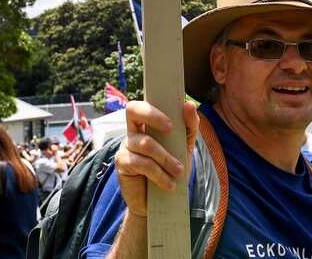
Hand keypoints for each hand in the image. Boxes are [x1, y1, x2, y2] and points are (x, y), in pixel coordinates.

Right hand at [114, 100, 197, 217]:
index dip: (154, 107)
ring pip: (145, 143)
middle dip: (153, 116)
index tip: (172, 122)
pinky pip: (140, 163)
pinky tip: (169, 184)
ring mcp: (125, 147)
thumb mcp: (185, 149)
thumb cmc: (172, 172)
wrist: (161, 205)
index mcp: (147, 125)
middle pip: (133, 110)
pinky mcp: (122, 163)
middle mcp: (133, 132)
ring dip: (166, 158)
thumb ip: (189, 127)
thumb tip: (189, 104)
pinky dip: (159, 174)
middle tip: (170, 129)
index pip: (144, 105)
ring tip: (178, 172)